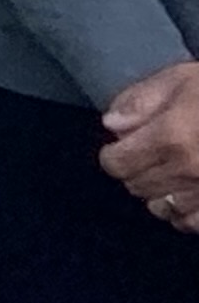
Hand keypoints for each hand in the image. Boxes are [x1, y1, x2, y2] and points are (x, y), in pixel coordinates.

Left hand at [102, 60, 198, 226]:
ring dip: (160, 193)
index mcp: (171, 137)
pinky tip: (192, 192)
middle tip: (150, 156)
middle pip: (137, 187)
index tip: (123, 146)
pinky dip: (186, 213)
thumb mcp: (182, 78)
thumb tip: (113, 126)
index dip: (115, 155)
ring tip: (172, 174)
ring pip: (163, 210)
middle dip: (136, 171)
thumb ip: (141, 100)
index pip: (117, 164)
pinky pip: (192, 224)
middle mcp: (188, 171)